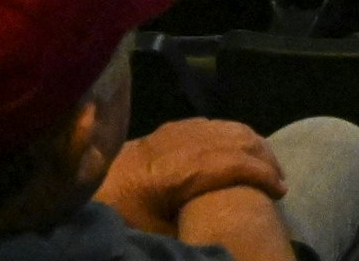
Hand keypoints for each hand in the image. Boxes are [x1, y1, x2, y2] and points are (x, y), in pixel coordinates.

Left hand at [99, 118, 285, 232]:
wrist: (76, 191)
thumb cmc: (118, 217)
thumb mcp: (153, 232)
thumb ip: (190, 226)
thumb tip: (224, 233)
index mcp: (176, 170)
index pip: (233, 163)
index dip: (263, 175)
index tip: (281, 193)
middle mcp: (178, 143)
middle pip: (236, 138)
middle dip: (265, 157)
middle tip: (281, 181)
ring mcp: (171, 132)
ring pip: (225, 127)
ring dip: (251, 143)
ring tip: (267, 164)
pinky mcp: (164, 130)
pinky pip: (209, 124)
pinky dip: (231, 134)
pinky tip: (236, 149)